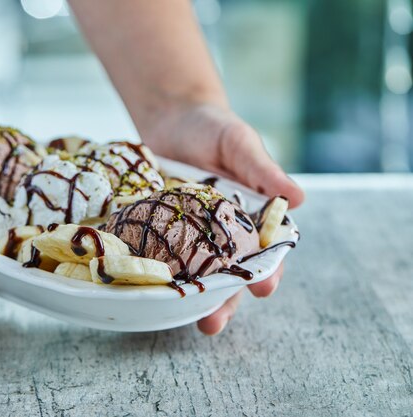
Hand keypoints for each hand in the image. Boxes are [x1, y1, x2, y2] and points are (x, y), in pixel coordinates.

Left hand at [143, 103, 304, 334]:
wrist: (171, 117)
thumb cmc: (214, 129)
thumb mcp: (239, 144)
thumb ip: (262, 170)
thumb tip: (298, 198)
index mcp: (250, 219)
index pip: (264, 253)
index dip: (265, 273)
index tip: (262, 288)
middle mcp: (221, 234)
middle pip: (226, 275)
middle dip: (223, 302)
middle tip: (213, 323)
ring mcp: (189, 235)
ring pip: (192, 273)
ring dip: (189, 298)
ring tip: (180, 317)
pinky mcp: (160, 229)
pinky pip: (158, 255)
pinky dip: (157, 273)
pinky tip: (149, 289)